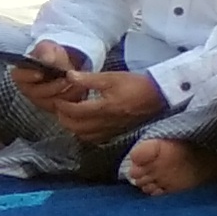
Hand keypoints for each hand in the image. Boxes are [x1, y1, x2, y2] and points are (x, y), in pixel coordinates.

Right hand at [13, 42, 88, 110]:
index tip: (40, 74)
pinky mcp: (53, 107)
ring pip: (50, 103)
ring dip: (65, 94)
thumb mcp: (49, 49)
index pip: (18, 76)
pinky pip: (62, 109)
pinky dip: (72, 100)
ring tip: (77, 84)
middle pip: (35, 93)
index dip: (27, 76)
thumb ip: (46, 52)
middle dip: (52, 87)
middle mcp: (28, 89)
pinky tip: (80, 90)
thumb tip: (47, 59)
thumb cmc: (51, 56)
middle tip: (66, 79)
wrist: (63, 67)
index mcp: (21, 74)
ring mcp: (40, 100)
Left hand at [48, 67, 166, 144]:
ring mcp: (110, 130)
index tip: (57, 97)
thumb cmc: (136, 85)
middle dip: (63, 117)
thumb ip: (88, 79)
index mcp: (103, 108)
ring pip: (83, 135)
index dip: (61, 105)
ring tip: (70, 115)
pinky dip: (84, 133)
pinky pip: (94, 138)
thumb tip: (68, 76)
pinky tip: (85, 124)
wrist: (159, 97)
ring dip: (72, 126)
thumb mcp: (112, 77)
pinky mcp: (116, 132)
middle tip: (60, 106)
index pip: (73, 111)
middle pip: (75, 126)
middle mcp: (105, 122)